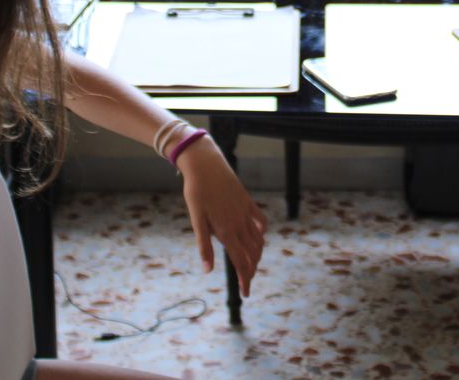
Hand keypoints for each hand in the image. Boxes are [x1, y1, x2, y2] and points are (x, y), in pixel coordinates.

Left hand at [175, 136, 268, 294]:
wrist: (206, 164)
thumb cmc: (196, 191)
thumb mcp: (196, 219)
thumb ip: (204, 245)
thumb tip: (208, 270)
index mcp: (226, 231)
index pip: (240, 261)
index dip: (244, 279)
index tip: (246, 294)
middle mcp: (240, 224)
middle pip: (252, 254)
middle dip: (251, 271)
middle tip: (247, 283)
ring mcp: (246, 212)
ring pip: (258, 240)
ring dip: (257, 255)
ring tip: (252, 265)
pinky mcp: (247, 201)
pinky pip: (260, 221)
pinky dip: (262, 232)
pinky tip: (259, 237)